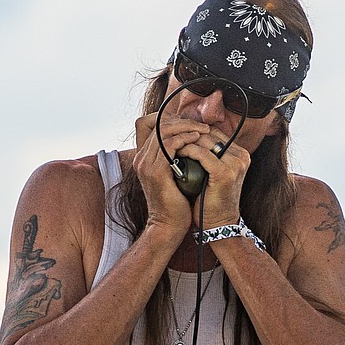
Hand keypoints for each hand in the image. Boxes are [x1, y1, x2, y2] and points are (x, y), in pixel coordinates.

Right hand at [133, 112, 208, 235]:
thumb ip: (176, 157)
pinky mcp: (156, 172)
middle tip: (202, 125)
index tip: (191, 124)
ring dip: (186, 127)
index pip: (150, 125)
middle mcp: (141, 158)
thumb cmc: (176, 200)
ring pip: (164, 131)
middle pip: (158, 124)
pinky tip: (197, 139)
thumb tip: (192, 141)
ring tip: (203, 130)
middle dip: (182, 121)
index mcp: (143, 157)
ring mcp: (146, 164)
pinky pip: (169, 145)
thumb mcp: (174, 173)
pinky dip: (185, 138)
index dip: (170, 119)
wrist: (169, 224)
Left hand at [177, 127, 250, 229]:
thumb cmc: (210, 200)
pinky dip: (187, 151)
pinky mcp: (225, 173)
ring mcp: (235, 164)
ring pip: (205, 141)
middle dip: (188, 133)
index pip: (214, 133)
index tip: (176, 133)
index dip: (193, 131)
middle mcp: (241, 156)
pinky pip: (202, 154)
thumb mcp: (211, 173)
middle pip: (210, 134)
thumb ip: (206, 156)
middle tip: (170, 135)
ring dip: (185, 140)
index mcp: (240, 154)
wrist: (218, 224)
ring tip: (170, 143)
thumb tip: (186, 139)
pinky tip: (176, 153)